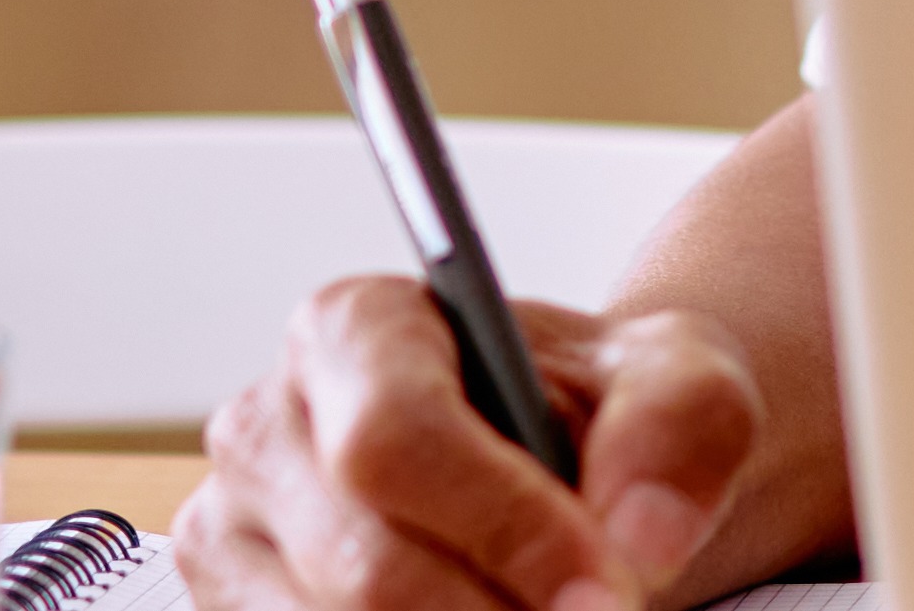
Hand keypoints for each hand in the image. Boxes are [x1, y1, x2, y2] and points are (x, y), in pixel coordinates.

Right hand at [180, 277, 770, 610]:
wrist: (571, 470)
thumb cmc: (603, 412)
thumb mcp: (677, 378)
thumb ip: (678, 423)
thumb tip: (638, 535)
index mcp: (352, 329)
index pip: (394, 439)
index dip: (503, 526)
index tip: (605, 587)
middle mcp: (267, 426)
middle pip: (361, 567)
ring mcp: (234, 534)